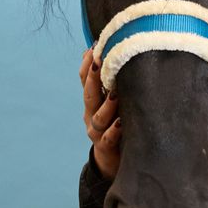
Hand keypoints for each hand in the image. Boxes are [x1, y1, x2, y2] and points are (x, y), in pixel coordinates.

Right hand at [80, 48, 120, 177]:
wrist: (113, 160)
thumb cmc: (117, 124)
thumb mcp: (113, 101)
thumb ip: (111, 82)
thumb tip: (110, 54)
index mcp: (92, 102)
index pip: (85, 80)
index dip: (87, 64)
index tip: (94, 47)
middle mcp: (91, 115)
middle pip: (89, 94)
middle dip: (92, 77)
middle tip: (98, 60)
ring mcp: (97, 132)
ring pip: (98, 117)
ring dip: (106, 104)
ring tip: (115, 93)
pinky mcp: (106, 147)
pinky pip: (108, 139)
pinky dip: (114, 131)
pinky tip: (122, 123)